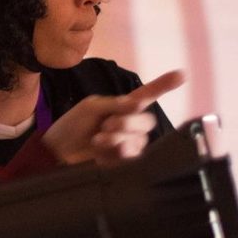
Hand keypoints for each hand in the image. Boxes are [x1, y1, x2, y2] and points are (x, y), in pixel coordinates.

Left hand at [43, 70, 185, 165]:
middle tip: (105, 125)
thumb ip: (115, 104)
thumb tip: (140, 103)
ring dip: (117, 139)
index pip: (148, 95)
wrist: (56, 151)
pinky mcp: (123, 163)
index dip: (164, 85)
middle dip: (126, 123)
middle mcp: (130, 125)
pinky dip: (114, 153)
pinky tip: (100, 153)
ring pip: (139, 140)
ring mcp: (128, 144)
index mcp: (123, 107)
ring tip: (97, 140)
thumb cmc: (71, 126)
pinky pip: (131, 157)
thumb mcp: (91, 107)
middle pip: (147, 122)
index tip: (181, 74)